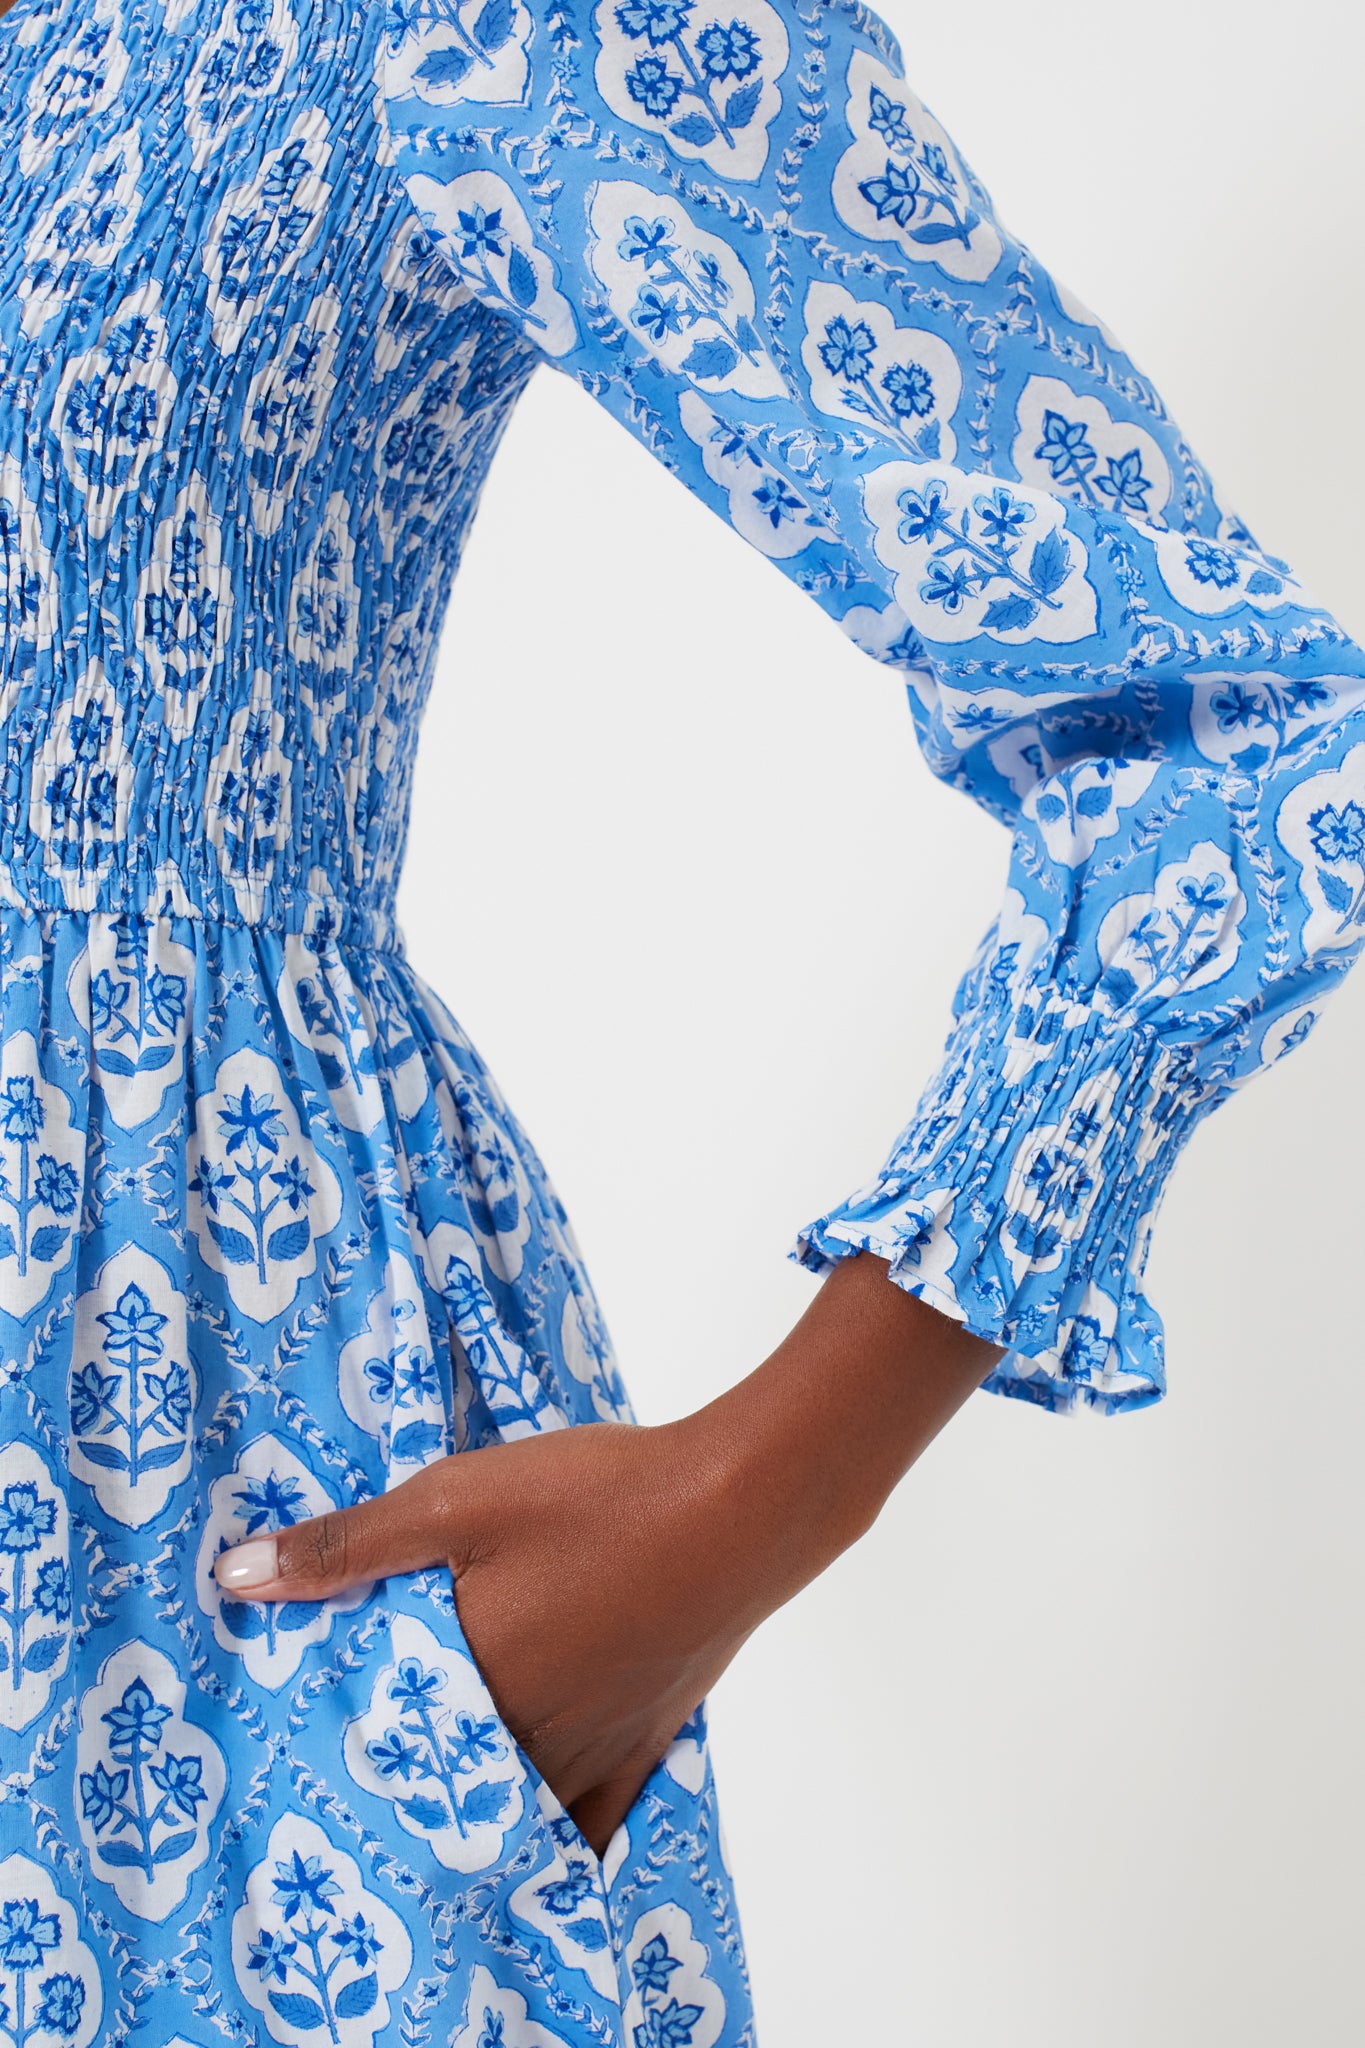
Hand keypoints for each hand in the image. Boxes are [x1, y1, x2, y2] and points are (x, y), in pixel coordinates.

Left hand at [212, 1253, 1000, 1854]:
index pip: (375, 1739)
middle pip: (444, 1785)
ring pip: (512, 1810)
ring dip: (471, 1810)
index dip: (333, 1736)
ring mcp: (594, 1748)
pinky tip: (538, 1844)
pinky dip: (558, 1835)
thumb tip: (237, 1576)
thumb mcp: (455, 1499)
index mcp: (470, 1686)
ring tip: (431, 1799)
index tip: (295, 1728)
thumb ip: (349, 1544)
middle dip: (398, 1778)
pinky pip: (594, 1819)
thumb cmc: (598, 1497)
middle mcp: (527, 1739)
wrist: (740, 1505)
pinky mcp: (648, 1739)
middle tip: (355, 1764)